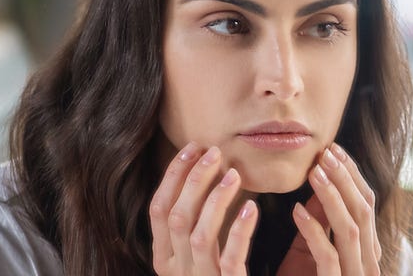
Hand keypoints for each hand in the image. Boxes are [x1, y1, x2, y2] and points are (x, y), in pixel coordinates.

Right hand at [151, 143, 259, 274]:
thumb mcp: (198, 259)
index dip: (173, 176)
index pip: (158, 209)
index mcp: (164, 259)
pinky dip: (240, 230)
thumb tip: (209, 178)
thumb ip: (198, 226)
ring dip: (216, 200)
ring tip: (234, 175)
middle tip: (214, 152)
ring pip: (198, 234)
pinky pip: (230, 258)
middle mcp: (176, 270)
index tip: (191, 148)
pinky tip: (254, 208)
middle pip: (176, 215)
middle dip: (193, 179)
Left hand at [277, 144, 381, 275]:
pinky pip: (328, 255)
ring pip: (350, 230)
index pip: (366, 205)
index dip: (351, 175)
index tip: (334, 150)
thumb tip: (320, 186)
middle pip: (363, 212)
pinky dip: (313, 231)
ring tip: (314, 172)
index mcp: (365, 254)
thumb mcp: (313, 254)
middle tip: (326, 152)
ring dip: (331, 197)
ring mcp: (354, 275)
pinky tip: (297, 211)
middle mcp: (367, 264)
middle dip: (344, 179)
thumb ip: (322, 227)